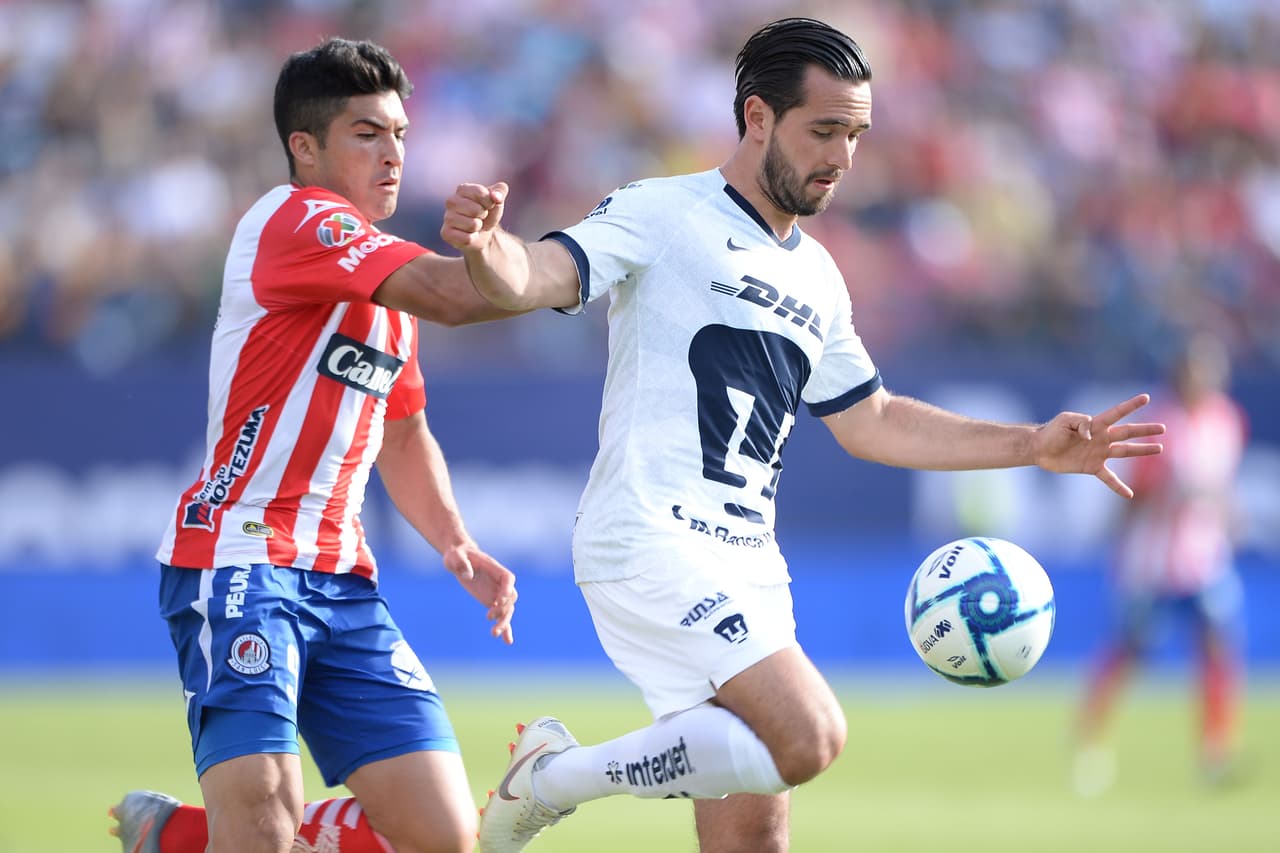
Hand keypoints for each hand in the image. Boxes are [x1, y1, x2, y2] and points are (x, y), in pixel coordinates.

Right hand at [441, 181, 507, 252]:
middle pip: (476, 210)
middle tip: (480, 217)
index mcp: (462, 189)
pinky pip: (467, 238)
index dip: (490, 202)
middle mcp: (451, 201)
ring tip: (475, 226)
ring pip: (473, 225)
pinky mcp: (446, 233)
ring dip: (478, 227)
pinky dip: (473, 238)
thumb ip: (500, 191)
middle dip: (484, 216)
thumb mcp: (497, 200)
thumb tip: (496, 196)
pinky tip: (469, 234)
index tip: (488, 205)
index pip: (481, 193)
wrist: (481, 233)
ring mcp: (447, 217)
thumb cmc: (488, 213)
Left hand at [441, 542, 517, 643]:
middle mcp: (499, 582)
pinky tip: (507, 641)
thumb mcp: (455, 556)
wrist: (459, 557)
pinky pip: (500, 616)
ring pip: (507, 610)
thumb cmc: (458, 555)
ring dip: (503, 622)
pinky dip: (505, 628)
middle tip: (488, 617)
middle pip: (510, 598)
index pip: (508, 579)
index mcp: (495, 569)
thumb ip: (461, 564)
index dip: (506, 590)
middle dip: (503, 609)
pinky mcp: (490, 602)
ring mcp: (496, 593)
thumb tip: (468, 577)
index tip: (498, 601)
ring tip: (493, 634)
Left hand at [1034, 393, 1165, 497]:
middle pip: (1128, 432)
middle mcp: (1102, 438)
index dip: (1131, 405)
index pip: (1117, 413)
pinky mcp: (1092, 467)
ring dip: (1142, 450)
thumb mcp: (1065, 420)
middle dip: (1145, 430)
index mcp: (1096, 424)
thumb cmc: (1051, 431)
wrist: (1040, 449)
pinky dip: (1118, 486)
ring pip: (1125, 451)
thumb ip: (1081, 423)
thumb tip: (1092, 435)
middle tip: (1163, 428)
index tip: (1146, 397)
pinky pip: (1109, 478)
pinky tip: (1129, 494)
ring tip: (1159, 448)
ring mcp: (1099, 453)